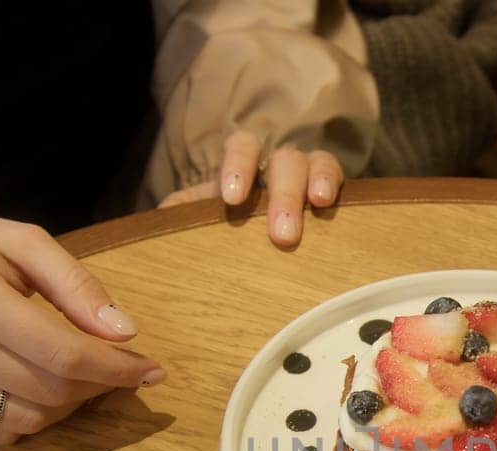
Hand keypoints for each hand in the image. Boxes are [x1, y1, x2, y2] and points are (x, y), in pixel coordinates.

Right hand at [0, 189, 164, 444]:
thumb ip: (78, 284)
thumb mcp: (23, 243)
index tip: (151, 370)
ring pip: (31, 421)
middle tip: (117, 366)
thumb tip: (126, 332)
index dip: (117, 368)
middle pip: (52, 391)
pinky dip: (33, 416)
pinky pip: (0, 434)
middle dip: (99, 384)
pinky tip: (34, 384)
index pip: (64, 354)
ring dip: (69, 404)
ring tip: (75, 372)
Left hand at [158, 129, 343, 247]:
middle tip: (282, 234)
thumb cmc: (220, 235)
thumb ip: (175, 218)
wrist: (249, 257)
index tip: (232, 198)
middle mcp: (276, 166)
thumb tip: (155, 224)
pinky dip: (339, 189)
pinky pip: (341, 182)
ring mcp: (308, 178)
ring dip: (318, 181)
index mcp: (240, 166)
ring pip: (317, 163)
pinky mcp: (331, 198)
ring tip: (320, 203)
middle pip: (284, 160)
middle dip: (283, 193)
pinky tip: (334, 207)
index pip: (241, 146)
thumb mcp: (193, 224)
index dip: (239, 164)